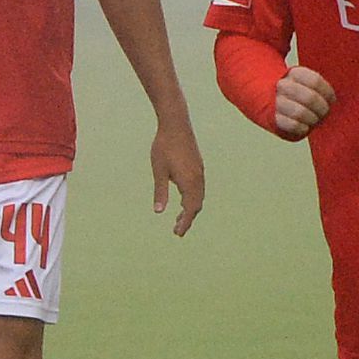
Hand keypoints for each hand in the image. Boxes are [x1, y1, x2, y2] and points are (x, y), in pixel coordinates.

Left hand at [149, 116, 205, 234]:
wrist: (176, 124)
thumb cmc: (164, 147)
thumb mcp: (159, 171)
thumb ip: (160, 192)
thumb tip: (159, 211)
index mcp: (189, 182)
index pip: (189, 209)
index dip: (184, 222)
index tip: (177, 234)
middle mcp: (198, 179)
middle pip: (196, 205)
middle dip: (188, 218)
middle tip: (177, 230)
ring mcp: (199, 172)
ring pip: (199, 196)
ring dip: (191, 209)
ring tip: (180, 217)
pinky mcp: (198, 166)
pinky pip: (199, 188)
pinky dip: (193, 198)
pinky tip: (184, 198)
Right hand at [272, 62, 335, 137]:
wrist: (274, 106)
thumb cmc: (299, 96)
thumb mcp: (308, 84)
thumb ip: (320, 88)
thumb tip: (333, 101)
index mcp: (295, 73)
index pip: (316, 81)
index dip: (328, 94)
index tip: (332, 101)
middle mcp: (283, 85)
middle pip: (310, 97)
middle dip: (322, 109)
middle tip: (324, 113)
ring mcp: (277, 101)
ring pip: (300, 112)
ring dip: (313, 119)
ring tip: (315, 120)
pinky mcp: (274, 118)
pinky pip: (293, 125)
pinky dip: (303, 128)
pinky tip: (305, 127)